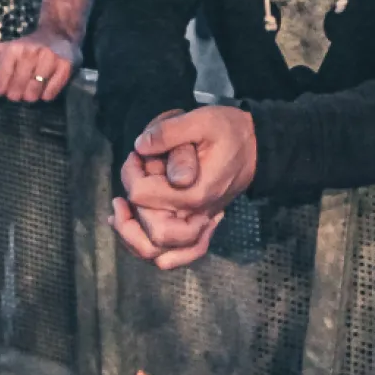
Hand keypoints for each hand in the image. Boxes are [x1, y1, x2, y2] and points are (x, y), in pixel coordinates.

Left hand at [0, 28, 79, 101]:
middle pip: (14, 93)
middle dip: (15, 95)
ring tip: (33, 88)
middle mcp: (29, 51)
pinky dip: (47, 95)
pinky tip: (46, 87)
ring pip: (32, 95)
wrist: (59, 34)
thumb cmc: (24, 49)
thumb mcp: (0, 52)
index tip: (0, 90)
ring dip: (31, 96)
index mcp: (10, 48)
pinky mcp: (65, 65)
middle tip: (19, 88)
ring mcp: (48, 57)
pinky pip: (50, 94)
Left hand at [110, 118, 217, 267]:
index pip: (144, 197)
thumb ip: (170, 132)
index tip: (137, 155)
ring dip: (133, 237)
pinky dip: (154, 251)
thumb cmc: (229, 131)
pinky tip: (135, 230)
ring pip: (159, 254)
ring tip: (119, 213)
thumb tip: (141, 147)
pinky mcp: (200, 227)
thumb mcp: (202, 119)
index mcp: (196, 193)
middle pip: (151, 235)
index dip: (131, 174)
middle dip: (129, 208)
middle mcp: (198, 216)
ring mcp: (200, 226)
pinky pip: (178, 255)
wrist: (256, 146)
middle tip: (130, 180)